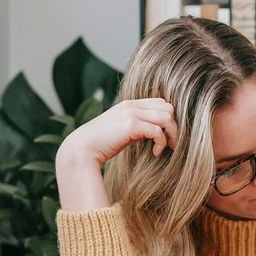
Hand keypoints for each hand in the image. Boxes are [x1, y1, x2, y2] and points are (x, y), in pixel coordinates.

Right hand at [58, 97, 178, 169]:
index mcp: (129, 104)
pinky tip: (155, 153)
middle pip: (167, 107)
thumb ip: (138, 128)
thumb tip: (156, 133)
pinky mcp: (130, 125)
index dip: (169, 119)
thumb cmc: (101, 145)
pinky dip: (161, 143)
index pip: (161, 103)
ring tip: (165, 148)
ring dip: (170, 135)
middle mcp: (131, 105)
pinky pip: (157, 131)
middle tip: (172, 144)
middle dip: (174, 126)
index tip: (167, 137)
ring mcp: (131, 113)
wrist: (81, 149)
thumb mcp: (122, 132)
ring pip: (166, 117)